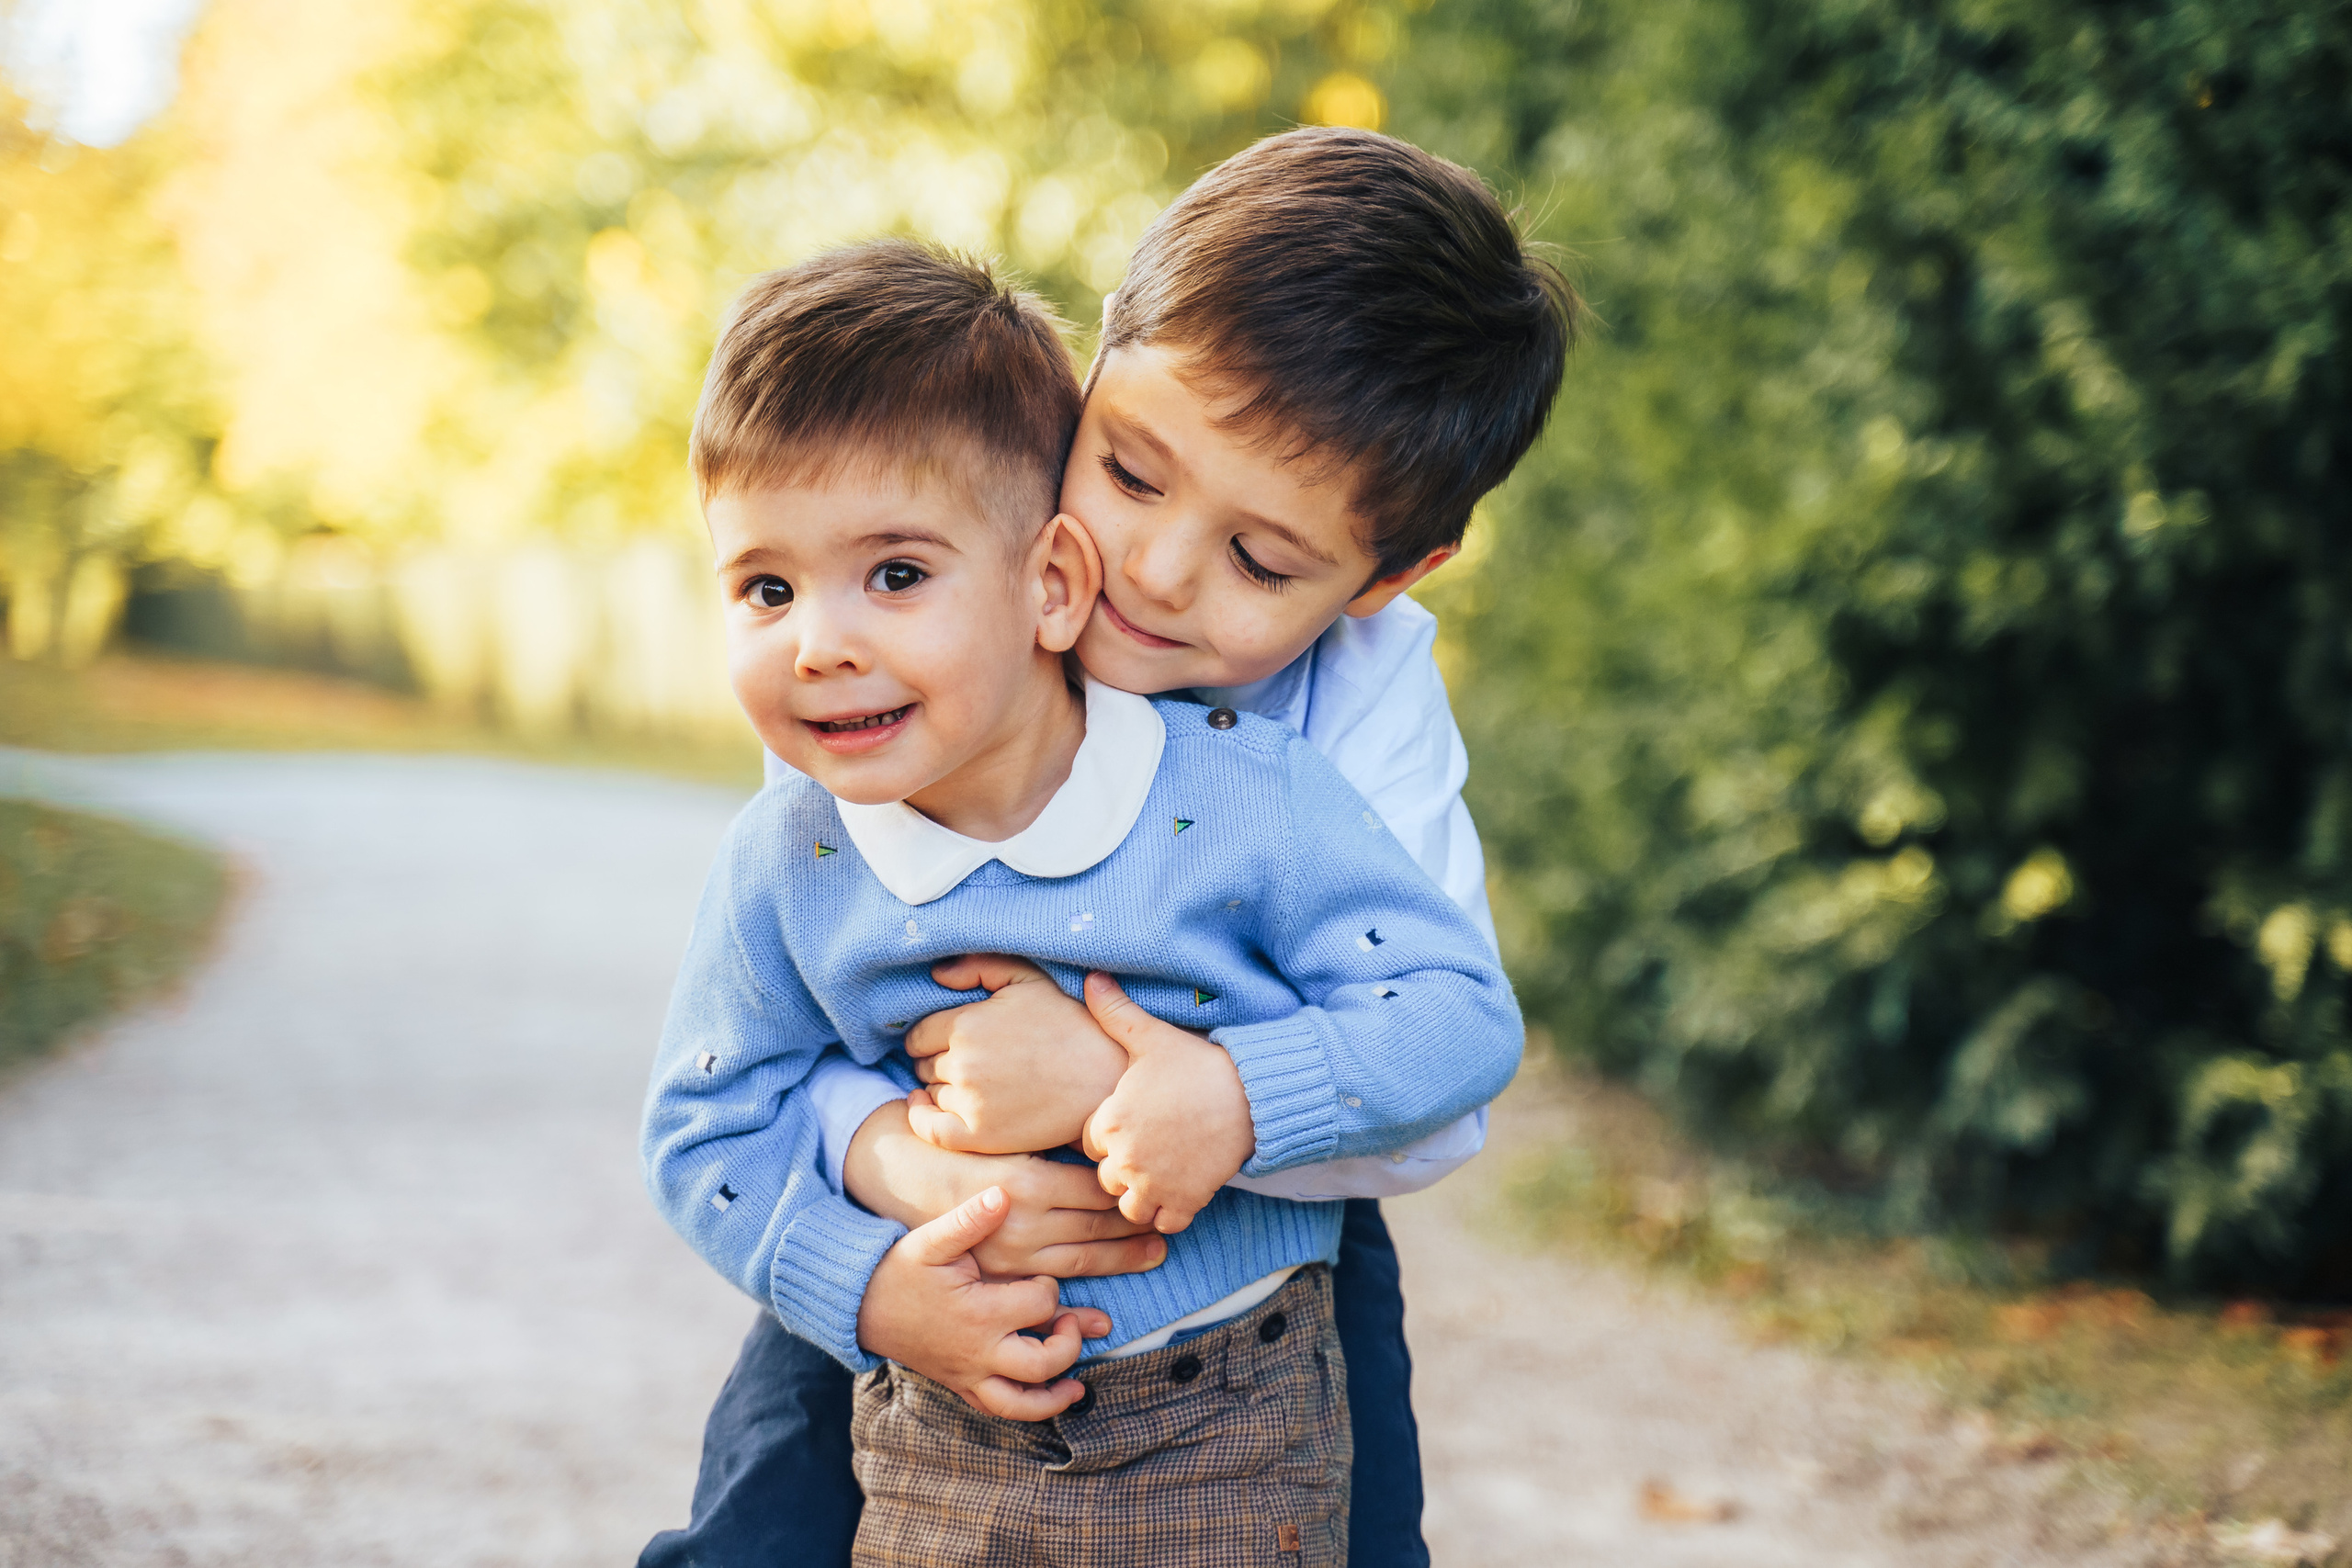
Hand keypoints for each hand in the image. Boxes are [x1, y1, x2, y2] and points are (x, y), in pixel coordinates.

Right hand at [843, 1099, 1166, 1279]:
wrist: (894, 1191)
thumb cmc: (946, 1153)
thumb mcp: (993, 1138)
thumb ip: (1043, 1140)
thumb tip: (1096, 1129)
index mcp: (1026, 1182)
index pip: (1095, 1188)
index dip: (1129, 1186)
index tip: (1158, 1177)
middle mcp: (1024, 1226)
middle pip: (1098, 1226)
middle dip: (1138, 1224)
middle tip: (1173, 1217)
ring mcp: (1013, 1260)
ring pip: (1083, 1261)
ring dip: (1123, 1257)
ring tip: (1157, 1251)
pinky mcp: (1000, 1284)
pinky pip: (1051, 1297)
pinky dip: (1083, 1301)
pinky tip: (1107, 1308)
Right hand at [856, 1186, 1108, 1419]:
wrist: (861, 1306)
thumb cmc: (900, 1270)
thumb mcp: (931, 1239)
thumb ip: (969, 1219)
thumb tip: (1002, 1194)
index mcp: (978, 1313)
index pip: (1040, 1303)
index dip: (1049, 1286)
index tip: (1039, 1275)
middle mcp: (979, 1352)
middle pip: (1042, 1363)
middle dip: (1068, 1343)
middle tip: (1069, 1320)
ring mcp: (969, 1375)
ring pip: (1022, 1404)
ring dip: (1055, 1397)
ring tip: (1077, 1386)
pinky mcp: (961, 1386)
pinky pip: (999, 1410)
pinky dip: (1028, 1409)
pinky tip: (1048, 1398)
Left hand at [903, 955, 1126, 1153]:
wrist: (1108, 1077)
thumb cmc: (1070, 1024)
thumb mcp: (1029, 979)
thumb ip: (978, 967)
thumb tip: (936, 975)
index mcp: (967, 1024)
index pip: (919, 1035)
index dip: (929, 1036)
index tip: (943, 1040)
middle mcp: (963, 1063)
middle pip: (924, 1065)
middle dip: (937, 1060)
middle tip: (968, 1061)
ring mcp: (971, 1103)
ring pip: (932, 1094)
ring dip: (942, 1088)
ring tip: (973, 1082)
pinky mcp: (982, 1136)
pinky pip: (932, 1130)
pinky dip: (921, 1118)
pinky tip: (926, 1108)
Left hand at [1079, 972, 1256, 1233]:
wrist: (1252, 1094)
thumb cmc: (1197, 1063)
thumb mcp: (1151, 1035)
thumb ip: (1114, 1012)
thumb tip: (1091, 977)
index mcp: (1110, 1122)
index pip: (1089, 1143)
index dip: (1109, 1133)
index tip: (1133, 1121)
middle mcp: (1126, 1159)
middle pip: (1106, 1177)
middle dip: (1123, 1166)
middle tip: (1151, 1144)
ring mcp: (1155, 1185)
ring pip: (1129, 1206)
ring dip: (1141, 1194)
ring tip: (1162, 1169)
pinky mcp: (1185, 1203)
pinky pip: (1163, 1223)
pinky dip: (1169, 1212)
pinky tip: (1181, 1186)